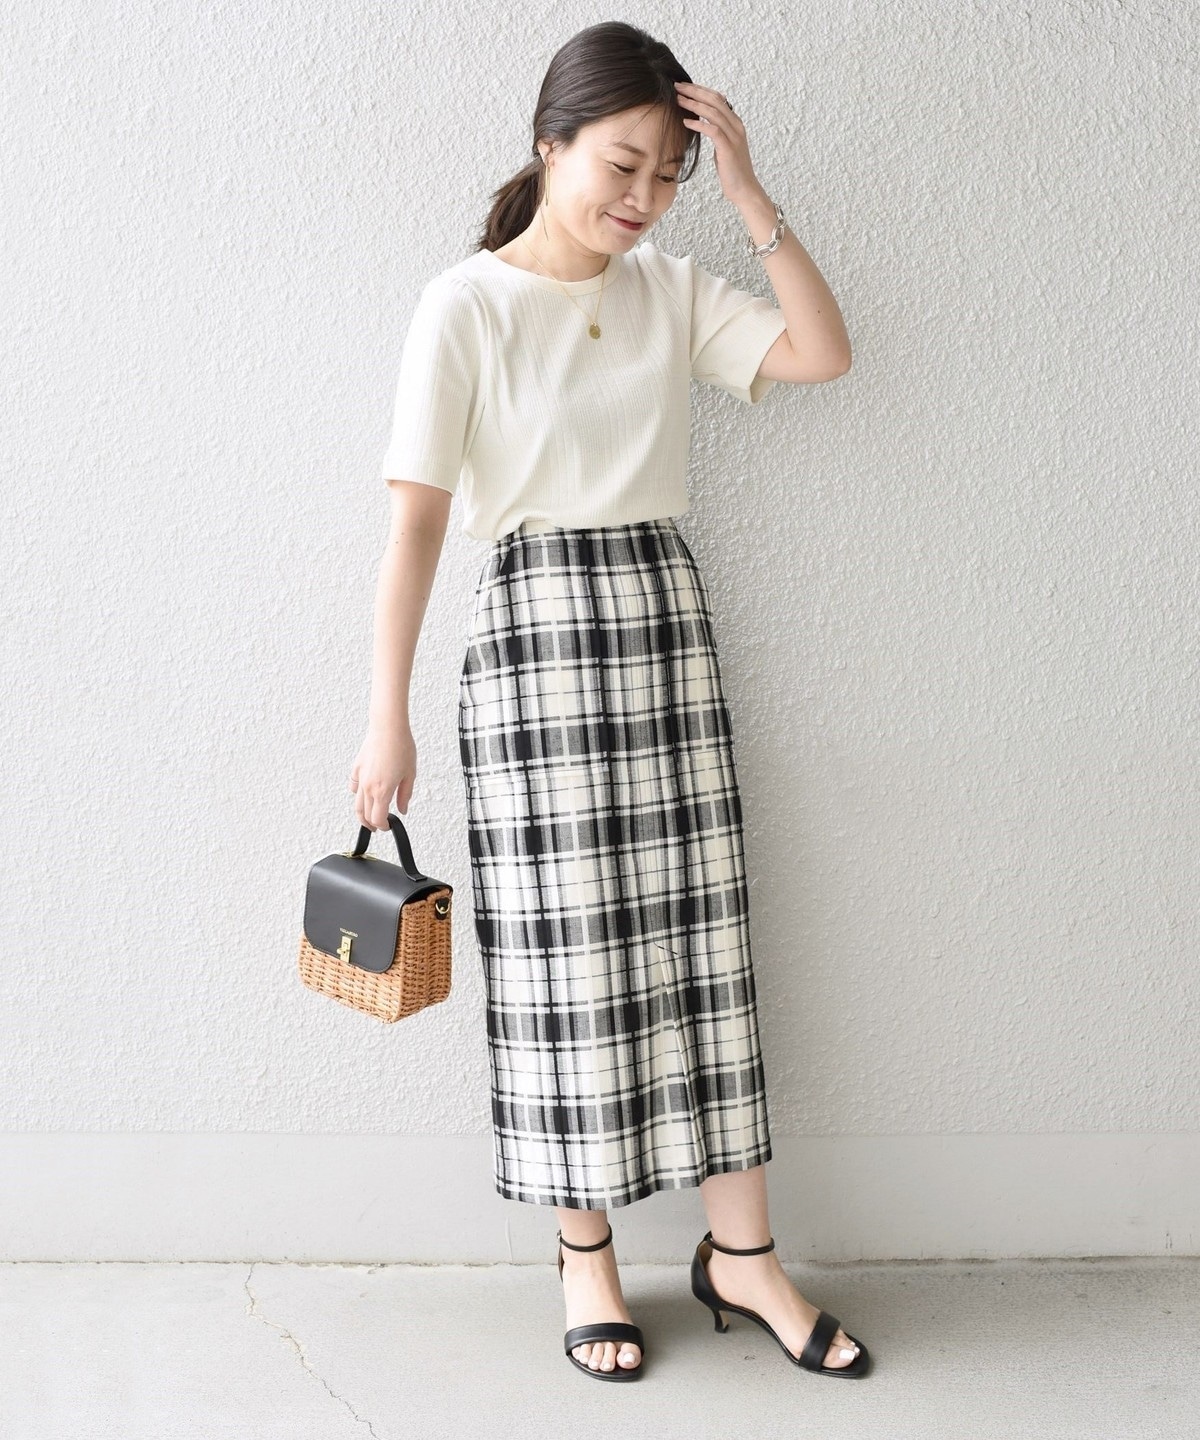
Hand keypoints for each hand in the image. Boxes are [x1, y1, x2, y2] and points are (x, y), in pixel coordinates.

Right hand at [350, 723, 415, 829]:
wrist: (388, 728)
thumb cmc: (401, 747)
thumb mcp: (410, 775)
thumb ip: (405, 795)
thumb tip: (402, 809)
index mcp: (382, 791)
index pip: (378, 818)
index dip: (383, 826)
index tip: (388, 826)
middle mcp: (368, 787)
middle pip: (365, 814)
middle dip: (371, 824)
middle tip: (378, 826)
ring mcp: (360, 778)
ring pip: (357, 804)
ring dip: (362, 814)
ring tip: (368, 818)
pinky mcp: (356, 768)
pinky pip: (353, 787)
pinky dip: (357, 794)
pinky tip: (362, 794)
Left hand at [674, 80, 759, 204]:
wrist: (744, 189)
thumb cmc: (732, 170)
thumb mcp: (724, 146)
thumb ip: (717, 132)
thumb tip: (705, 124)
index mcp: (735, 123)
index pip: (717, 98)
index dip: (700, 90)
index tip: (684, 86)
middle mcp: (736, 125)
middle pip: (714, 100)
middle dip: (695, 91)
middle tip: (677, 86)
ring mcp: (734, 136)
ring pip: (713, 112)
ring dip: (694, 104)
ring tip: (678, 100)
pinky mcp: (728, 148)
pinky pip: (713, 130)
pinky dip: (699, 124)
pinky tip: (686, 121)